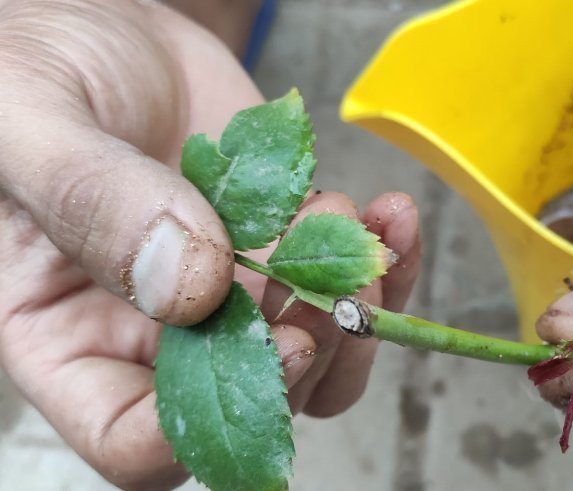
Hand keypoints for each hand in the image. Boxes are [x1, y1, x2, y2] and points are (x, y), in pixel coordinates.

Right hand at [0, 1, 420, 488]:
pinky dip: (386, 259)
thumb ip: (91, 201)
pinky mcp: (280, 249)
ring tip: (355, 223)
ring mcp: (226, 292)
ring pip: (315, 359)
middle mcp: (152, 331)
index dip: (211, 423)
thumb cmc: (35, 67)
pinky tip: (388, 211)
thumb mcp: (31, 121)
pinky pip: (344, 286)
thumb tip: (190, 286)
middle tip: (342, 278)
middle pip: (249, 406)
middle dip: (316, 353)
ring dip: (359, 309)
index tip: (283, 344)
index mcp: (67, 334)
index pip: (134, 438)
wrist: (102, 28)